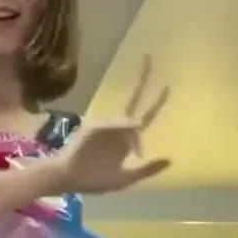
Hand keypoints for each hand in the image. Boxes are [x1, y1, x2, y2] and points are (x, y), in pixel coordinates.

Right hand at [50, 56, 170, 193]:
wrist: (67, 179)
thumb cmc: (93, 181)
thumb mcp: (125, 179)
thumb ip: (147, 170)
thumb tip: (170, 159)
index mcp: (127, 138)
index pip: (145, 116)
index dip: (156, 101)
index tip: (168, 84)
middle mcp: (118, 127)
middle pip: (135, 101)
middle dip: (143, 80)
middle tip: (149, 56)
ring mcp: (106, 125)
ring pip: (127, 122)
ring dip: (132, 136)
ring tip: (122, 142)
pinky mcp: (94, 127)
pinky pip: (115, 125)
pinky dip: (125, 128)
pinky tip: (133, 134)